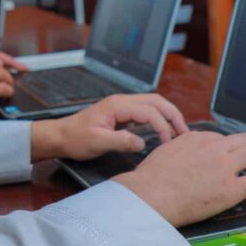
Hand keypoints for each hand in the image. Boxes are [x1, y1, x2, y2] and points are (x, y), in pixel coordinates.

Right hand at [0, 52, 23, 116]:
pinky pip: (2, 89)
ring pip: (3, 75)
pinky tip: (6, 95)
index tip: (18, 65)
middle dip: (9, 73)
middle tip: (11, 80)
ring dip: (8, 82)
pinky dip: (7, 91)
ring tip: (8, 88)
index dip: (9, 60)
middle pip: (0, 65)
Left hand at [30, 94, 188, 162]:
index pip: (149, 111)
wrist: (60, 136)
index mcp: (118, 105)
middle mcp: (122, 101)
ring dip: (167, 115)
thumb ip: (121, 141)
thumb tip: (142, 143)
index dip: (162, 126)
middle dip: (173, 114)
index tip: (167, 144)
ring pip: (152, 104)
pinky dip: (158, 118)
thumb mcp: (97, 142)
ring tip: (178, 131)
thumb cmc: (76, 138)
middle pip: (156, 101)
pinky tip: (162, 131)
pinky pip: (145, 111)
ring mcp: (122, 106)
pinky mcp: (121, 114)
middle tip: (185, 132)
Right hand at [114, 132, 245, 226]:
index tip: (233, 151)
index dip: (229, 145)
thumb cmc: (149, 180)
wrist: (150, 195)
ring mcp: (224, 168)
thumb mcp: (163, 152)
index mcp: (195, 139)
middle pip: (243, 140)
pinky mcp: (231, 189)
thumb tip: (181, 153)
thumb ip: (178, 149)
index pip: (219, 138)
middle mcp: (213, 148)